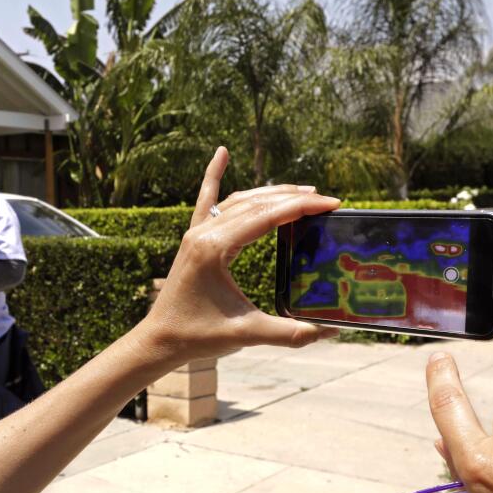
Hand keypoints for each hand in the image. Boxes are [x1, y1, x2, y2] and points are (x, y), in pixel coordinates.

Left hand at [141, 147, 340, 361]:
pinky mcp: (193, 239)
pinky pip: (206, 200)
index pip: (267, 216)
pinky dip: (214, 175)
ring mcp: (196, 233)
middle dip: (293, 197)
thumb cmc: (199, 336)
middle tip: (325, 199)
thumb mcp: (247, 333)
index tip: (331, 203)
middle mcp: (204, 233)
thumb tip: (330, 331)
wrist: (160, 340)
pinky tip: (221, 153)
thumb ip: (289, 333)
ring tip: (301, 191)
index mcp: (215, 249)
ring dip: (270, 192)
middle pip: (256, 204)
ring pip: (238, 200)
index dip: (302, 207)